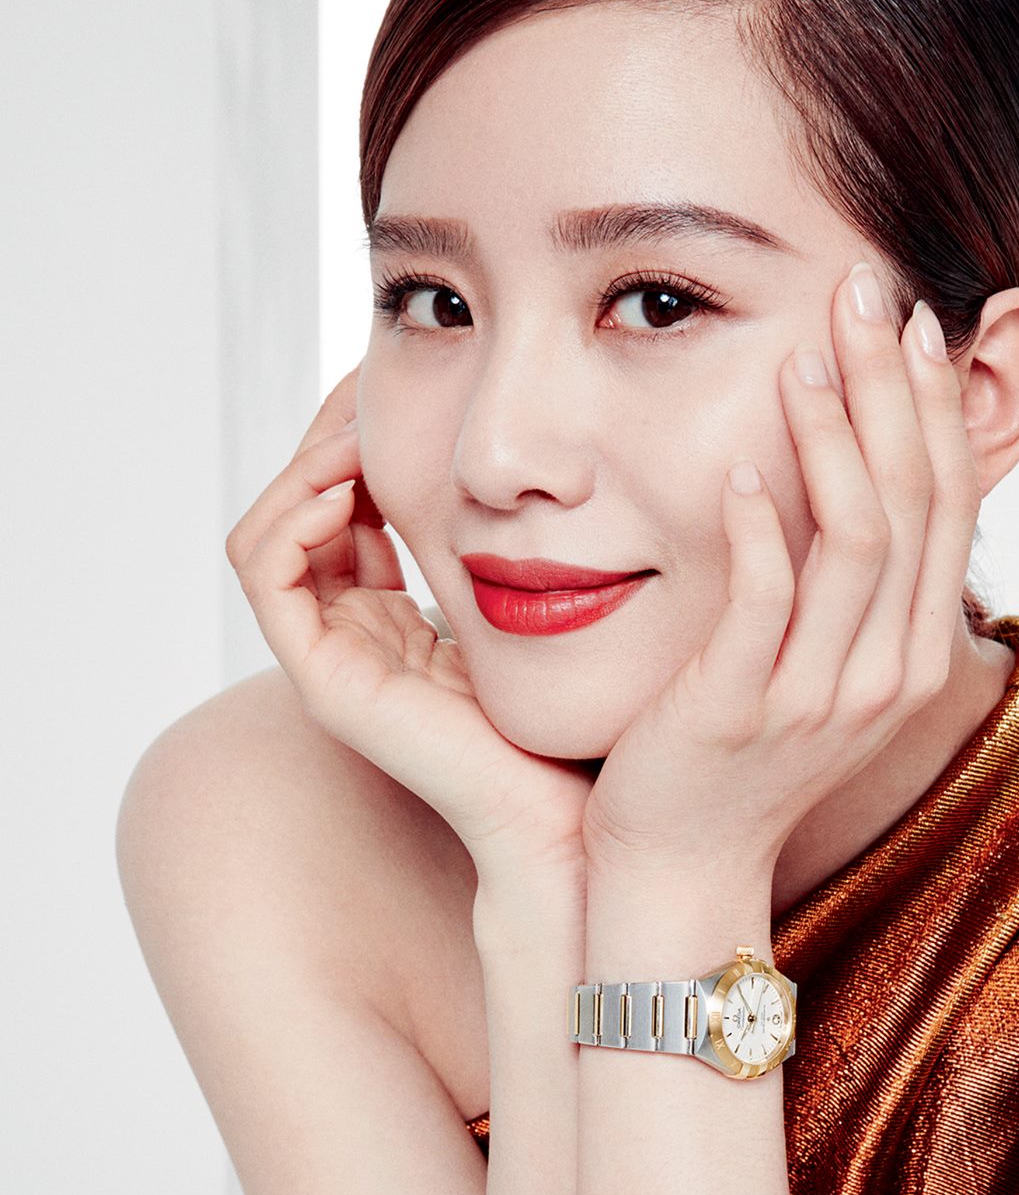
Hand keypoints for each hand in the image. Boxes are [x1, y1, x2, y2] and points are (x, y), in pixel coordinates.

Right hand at [226, 363, 593, 903]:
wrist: (571, 812)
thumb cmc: (575, 719)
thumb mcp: (549, 601)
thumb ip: (521, 540)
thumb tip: (541, 455)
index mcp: (396, 616)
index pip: (347, 502)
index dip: (362, 434)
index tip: (402, 383)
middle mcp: (356, 634)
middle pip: (303, 507)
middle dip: (329, 434)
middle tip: (370, 382)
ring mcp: (334, 658)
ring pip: (270, 530)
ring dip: (303, 465)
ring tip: (358, 430)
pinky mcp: (325, 681)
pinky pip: (266, 575)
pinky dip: (290, 518)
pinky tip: (346, 488)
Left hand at [580, 263, 980, 883]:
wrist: (682, 871)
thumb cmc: (734, 761)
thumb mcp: (814, 670)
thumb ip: (839, 588)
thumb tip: (846, 479)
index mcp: (910, 656)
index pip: (946, 509)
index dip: (936, 410)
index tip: (912, 324)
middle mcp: (883, 675)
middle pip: (912, 506)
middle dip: (893, 392)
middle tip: (863, 293)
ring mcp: (817, 697)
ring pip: (855, 545)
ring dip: (834, 441)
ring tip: (801, 360)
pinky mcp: (741, 711)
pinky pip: (762, 606)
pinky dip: (757, 530)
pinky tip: (734, 466)